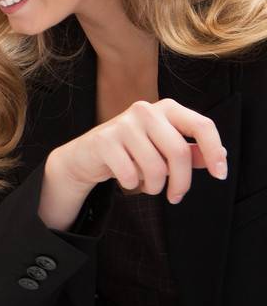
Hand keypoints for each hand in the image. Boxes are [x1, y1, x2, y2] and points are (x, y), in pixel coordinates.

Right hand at [39, 99, 226, 229]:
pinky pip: (130, 173)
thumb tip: (218, 156)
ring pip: (155, 167)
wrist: (86, 155)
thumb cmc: (130, 151)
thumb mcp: (162, 148)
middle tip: (176, 197)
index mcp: (167, 108)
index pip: (202, 126)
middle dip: (181, 182)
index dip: (214, 151)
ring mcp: (123, 124)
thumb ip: (190, 151)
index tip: (220, 175)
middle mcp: (146, 110)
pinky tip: (127, 180)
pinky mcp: (104, 140)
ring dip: (154, 186)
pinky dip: (131, 184)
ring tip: (148, 186)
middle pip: (178, 152)